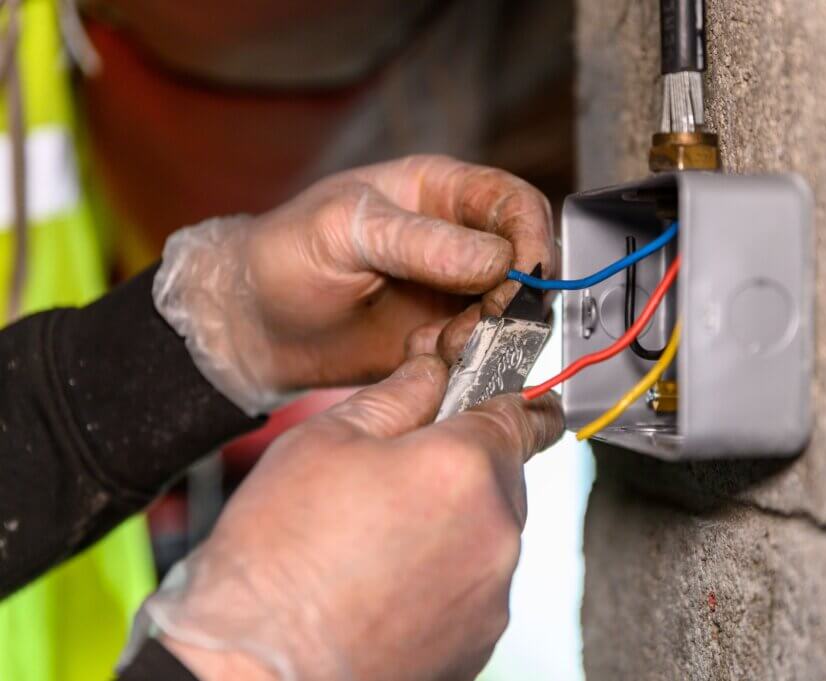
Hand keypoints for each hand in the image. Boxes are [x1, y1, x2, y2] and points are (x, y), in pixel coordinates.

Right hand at [149, 355, 563, 680]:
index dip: (509, 399)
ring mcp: (491, 594)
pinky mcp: (478, 641)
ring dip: (450, 523)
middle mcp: (496, 532)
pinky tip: (383, 582)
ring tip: (376, 540)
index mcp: (465, 468)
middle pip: (499, 475)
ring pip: (485, 532)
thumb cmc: (277, 560)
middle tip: (394, 477)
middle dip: (459, 467)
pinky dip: (442, 576)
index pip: (522, 413)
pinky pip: (473, 586)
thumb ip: (396, 396)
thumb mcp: (324, 441)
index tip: (507, 399)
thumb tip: (430, 373)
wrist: (256, 670)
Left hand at [153, 155, 556, 414]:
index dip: (530, 235)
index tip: (525, 274)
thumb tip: (496, 258)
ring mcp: (453, 293)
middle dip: (515, 295)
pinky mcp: (444, 338)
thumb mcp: (343, 231)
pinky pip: (482, 349)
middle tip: (486, 320)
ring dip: (489, 333)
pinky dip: (466, 359)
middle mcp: (457, 241)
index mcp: (438, 193)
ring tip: (440, 343)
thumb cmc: (284, 256)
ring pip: (509, 312)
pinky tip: (424, 355)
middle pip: (525, 261)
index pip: (513, 203)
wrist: (253, 327)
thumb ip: (419, 242)